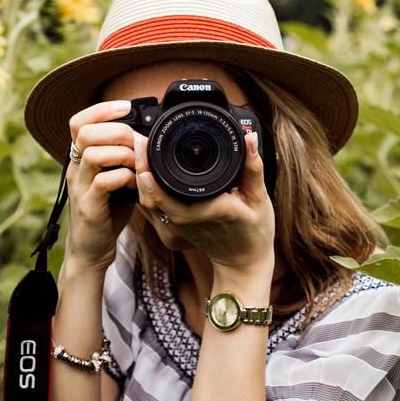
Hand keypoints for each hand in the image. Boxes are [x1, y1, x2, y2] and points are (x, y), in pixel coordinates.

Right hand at [64, 99, 135, 270]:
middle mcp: (75, 170)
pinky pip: (103, 182)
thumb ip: (125, 160)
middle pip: (85, 132)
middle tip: (138, 142)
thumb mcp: (116, 180)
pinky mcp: (88, 207)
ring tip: (138, 164)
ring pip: (93, 154)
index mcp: (80, 160)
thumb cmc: (107, 212)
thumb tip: (148, 140)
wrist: (91, 250)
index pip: (78, 122)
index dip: (101, 109)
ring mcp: (79, 188)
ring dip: (123, 154)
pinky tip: (135, 184)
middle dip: (117, 130)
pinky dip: (124, 177)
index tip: (126, 106)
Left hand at [133, 131, 275, 274]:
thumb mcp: (259, 199)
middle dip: (140, 167)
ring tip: (140, 150)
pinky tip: (146, 169)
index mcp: (208, 211)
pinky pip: (154, 207)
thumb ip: (253, 168)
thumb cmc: (255, 232)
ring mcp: (178, 226)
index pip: (170, 195)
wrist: (243, 262)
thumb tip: (249, 137)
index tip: (146, 147)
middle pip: (151, 196)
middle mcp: (187, 220)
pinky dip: (147, 188)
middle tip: (140, 141)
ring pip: (149, 202)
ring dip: (140, 176)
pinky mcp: (175, 226)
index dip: (152, 174)